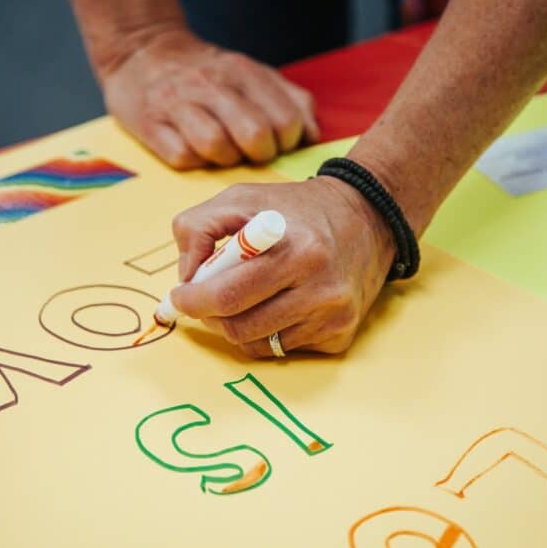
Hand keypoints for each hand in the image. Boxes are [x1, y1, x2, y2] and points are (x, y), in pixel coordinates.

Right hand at [102, 29, 318, 168]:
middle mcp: (212, 85)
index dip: (287, 143)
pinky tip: (195, 151)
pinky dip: (194, 162)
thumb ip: (290, 100)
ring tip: (222, 152)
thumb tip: (312, 135)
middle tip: (251, 153)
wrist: (143, 52)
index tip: (276, 143)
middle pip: (254, 135)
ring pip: (216, 146)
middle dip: (259, 155)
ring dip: (225, 159)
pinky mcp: (151, 125)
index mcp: (244, 72)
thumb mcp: (253, 73)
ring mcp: (179, 104)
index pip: (286, 121)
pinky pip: (182, 157)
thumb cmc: (207, 73)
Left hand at [169, 177, 394, 356]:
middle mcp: (320, 287)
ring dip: (236, 325)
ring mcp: (333, 316)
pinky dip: (266, 332)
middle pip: (239, 326)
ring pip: (256, 344)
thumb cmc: (296, 209)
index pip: (228, 294)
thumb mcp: (242, 197)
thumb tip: (186, 277)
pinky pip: (282, 350)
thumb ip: (199, 228)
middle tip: (202, 301)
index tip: (180, 297)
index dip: (194, 301)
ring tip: (240, 298)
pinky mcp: (340, 335)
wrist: (366, 218)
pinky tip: (275, 305)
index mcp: (295, 248)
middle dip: (210, 316)